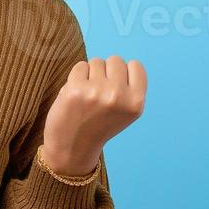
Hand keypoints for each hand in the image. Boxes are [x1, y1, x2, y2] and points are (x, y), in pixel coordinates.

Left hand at [38, 55, 146, 178]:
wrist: (73, 148)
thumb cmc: (99, 126)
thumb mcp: (126, 112)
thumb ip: (129, 89)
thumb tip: (124, 63)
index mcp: (135, 102)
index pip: (136, 66)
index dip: (125, 73)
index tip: (116, 86)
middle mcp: (118, 95)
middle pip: (116, 60)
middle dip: (107, 71)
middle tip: (99, 92)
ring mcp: (96, 91)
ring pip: (97, 61)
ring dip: (91, 74)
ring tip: (88, 95)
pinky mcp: (75, 88)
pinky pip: (80, 66)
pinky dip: (77, 76)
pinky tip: (76, 94)